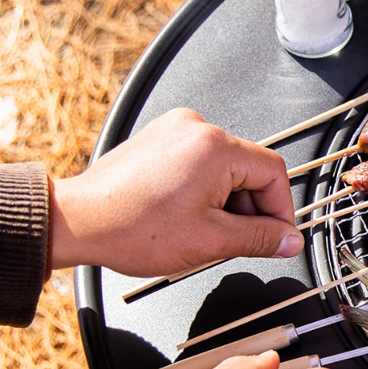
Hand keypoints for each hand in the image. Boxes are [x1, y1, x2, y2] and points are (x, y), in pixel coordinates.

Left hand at [51, 108, 302, 275]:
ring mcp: (176, 129)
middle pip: (249, 169)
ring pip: (226, 167)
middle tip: (232, 240)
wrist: (77, 221)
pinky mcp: (161, 136)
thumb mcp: (209, 241)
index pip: (273, 173)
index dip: (279, 209)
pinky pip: (200, 160)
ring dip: (225, 200)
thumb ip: (260, 238)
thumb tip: (291, 240)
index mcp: (215, 147)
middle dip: (248, 207)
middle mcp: (198, 128)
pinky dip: (203, 188)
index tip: (275, 237)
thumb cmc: (131, 228)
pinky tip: (184, 213)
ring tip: (200, 229)